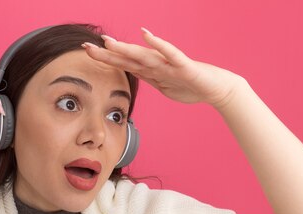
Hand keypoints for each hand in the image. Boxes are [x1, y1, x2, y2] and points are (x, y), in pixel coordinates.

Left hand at [83, 28, 244, 108]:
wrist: (216, 89)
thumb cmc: (190, 86)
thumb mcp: (163, 86)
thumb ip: (148, 78)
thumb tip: (133, 73)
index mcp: (151, 70)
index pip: (123, 63)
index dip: (106, 58)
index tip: (87, 52)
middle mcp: (157, 64)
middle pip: (127, 58)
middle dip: (107, 53)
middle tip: (86, 46)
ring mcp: (169, 64)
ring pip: (143, 55)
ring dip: (125, 48)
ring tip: (108, 42)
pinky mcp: (183, 66)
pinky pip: (170, 54)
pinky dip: (158, 44)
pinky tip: (147, 35)